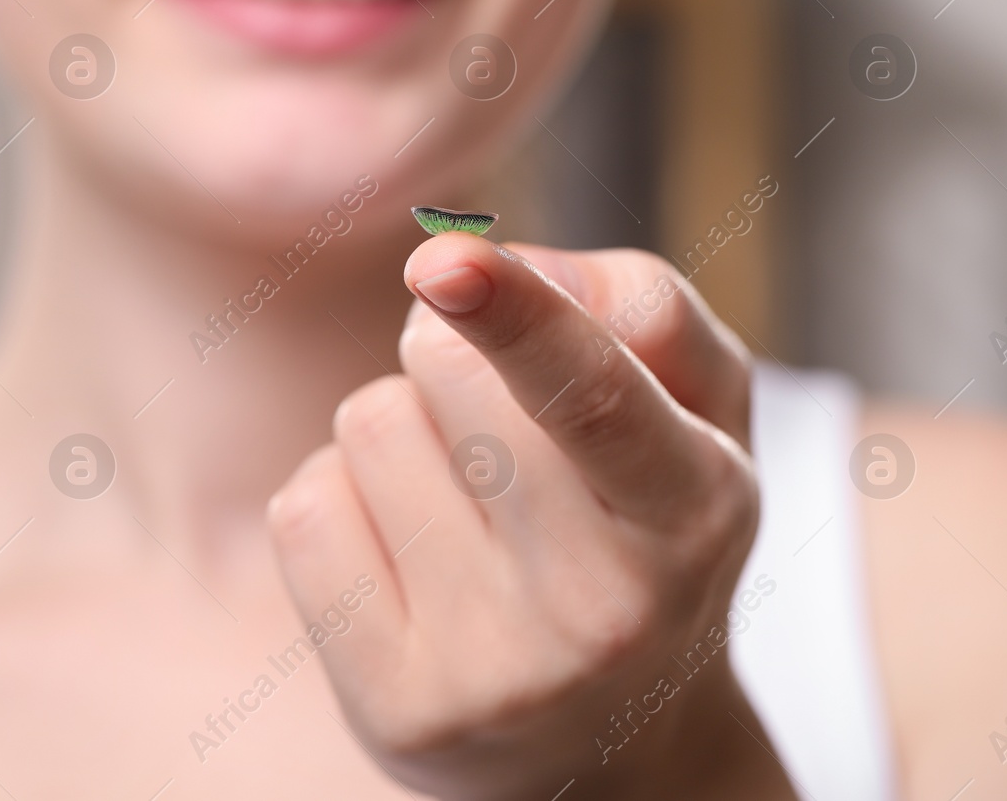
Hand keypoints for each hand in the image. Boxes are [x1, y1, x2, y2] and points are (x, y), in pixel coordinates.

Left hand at [267, 236, 794, 799]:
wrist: (611, 747)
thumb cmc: (647, 531)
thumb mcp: (701, 416)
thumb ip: (643, 307)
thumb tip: (495, 261)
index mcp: (692, 512)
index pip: (595, 399)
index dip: (518, 317)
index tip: (440, 260)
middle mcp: (599, 608)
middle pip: (447, 372)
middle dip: (453, 353)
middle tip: (501, 427)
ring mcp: (490, 673)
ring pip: (369, 424)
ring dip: (400, 431)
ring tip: (466, 506)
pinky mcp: (393, 709)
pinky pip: (305, 507)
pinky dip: (342, 502)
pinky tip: (407, 560)